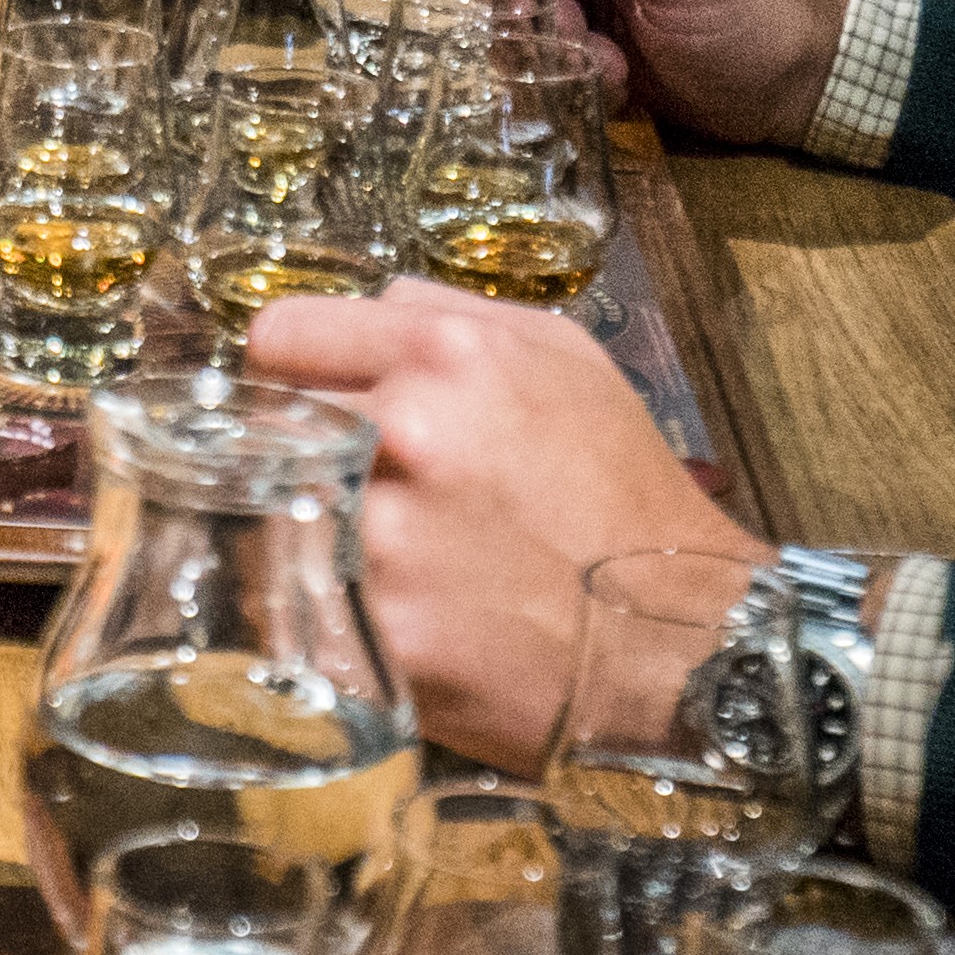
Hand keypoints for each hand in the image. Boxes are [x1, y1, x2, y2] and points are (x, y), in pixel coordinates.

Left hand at [237, 284, 757, 770]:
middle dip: (309, 456)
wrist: (682, 642)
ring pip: (281, 521)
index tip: (313, 401)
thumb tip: (359, 312)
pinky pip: (308, 608)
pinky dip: (342, 614)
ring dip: (320, 539)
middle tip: (365, 490)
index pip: (280, 336)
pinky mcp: (374, 634)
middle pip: (272, 431)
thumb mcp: (564, 360)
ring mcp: (382, 539)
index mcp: (444, 353)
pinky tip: (404, 618)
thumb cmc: (625, 495)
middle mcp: (402, 434)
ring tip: (400, 564)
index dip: (297, 372)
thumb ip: (445, 313)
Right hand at [476, 0, 844, 148]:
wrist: (795, 79)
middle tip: (584, 42)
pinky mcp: (574, 25)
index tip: (555, 11)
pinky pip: (526, 51)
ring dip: (550, 52)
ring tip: (610, 64)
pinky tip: (616, 78)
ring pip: (499, 16)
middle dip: (530, 16)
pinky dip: (564, 73)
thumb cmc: (752, 6)